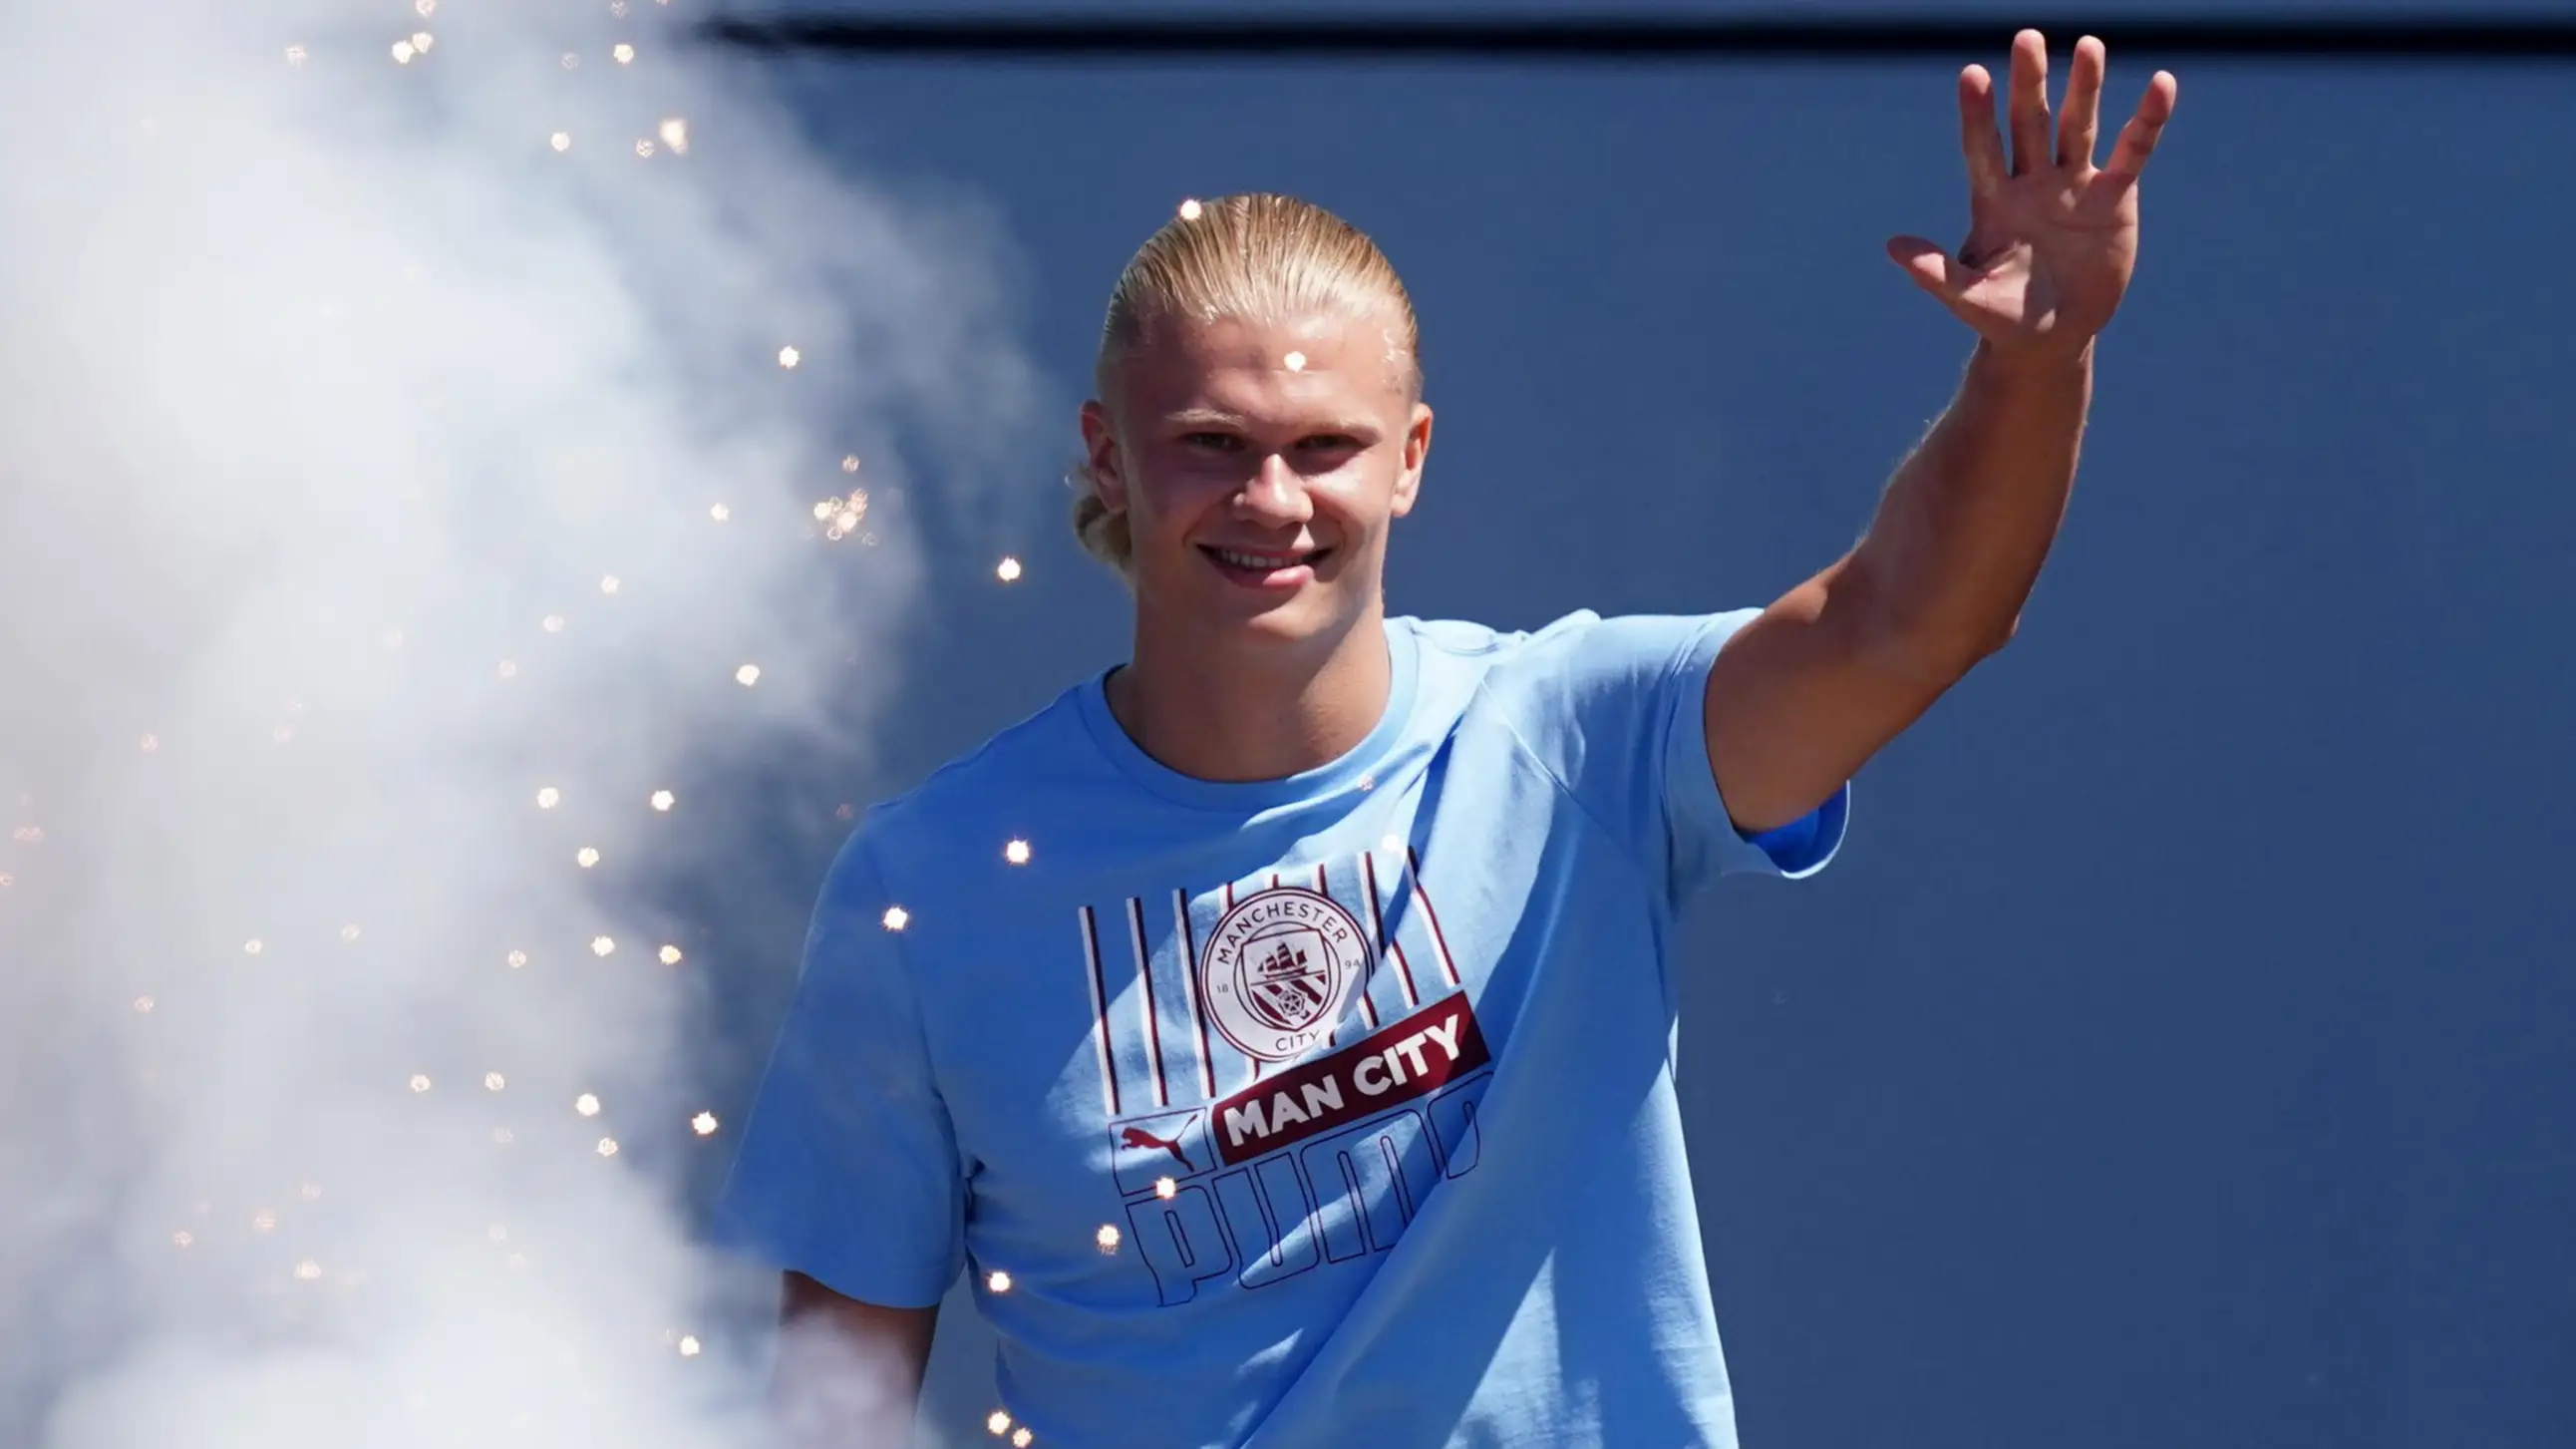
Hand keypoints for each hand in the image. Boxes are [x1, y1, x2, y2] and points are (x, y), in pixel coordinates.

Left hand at [1889, 31, 2177, 358]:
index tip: (1971, 75)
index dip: (1977, 116)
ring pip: (2078, 127)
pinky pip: (2133, 151)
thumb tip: (1892, 246)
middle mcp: (2032, 183)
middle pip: (2029, 124)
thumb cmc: (2004, 319)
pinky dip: (2147, 121)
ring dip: (2083, 88)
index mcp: (1993, 202)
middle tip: (2027, 37)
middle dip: (2028, 84)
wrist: (2052, 337)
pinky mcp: (2113, 196)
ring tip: (2089, 45)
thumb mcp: (1969, 300)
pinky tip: (2162, 85)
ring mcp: (2073, 185)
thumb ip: (1935, 273)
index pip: (1982, 150)